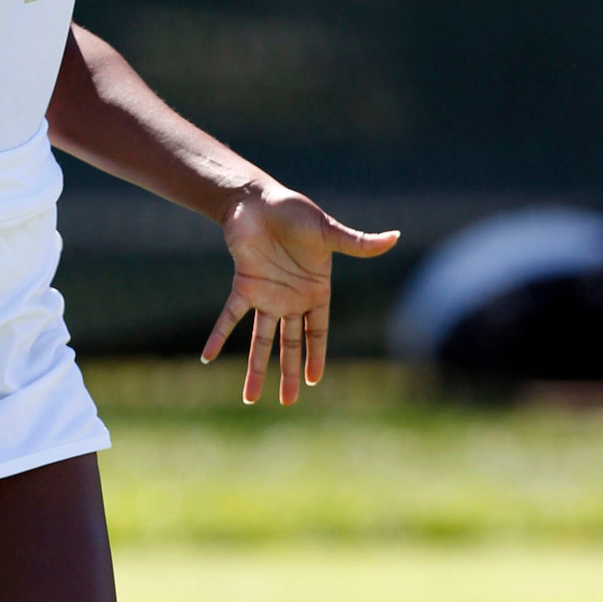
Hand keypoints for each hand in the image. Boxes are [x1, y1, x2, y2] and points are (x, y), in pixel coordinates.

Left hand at [203, 187, 399, 404]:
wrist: (260, 199)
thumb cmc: (296, 212)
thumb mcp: (329, 231)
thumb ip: (358, 242)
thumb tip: (395, 237)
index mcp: (315, 291)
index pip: (317, 331)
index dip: (315, 355)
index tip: (313, 381)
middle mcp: (290, 299)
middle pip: (290, 344)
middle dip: (289, 373)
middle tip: (288, 401)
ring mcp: (266, 296)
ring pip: (261, 340)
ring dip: (255, 367)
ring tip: (250, 397)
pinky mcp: (243, 286)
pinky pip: (229, 317)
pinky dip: (218, 335)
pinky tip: (207, 356)